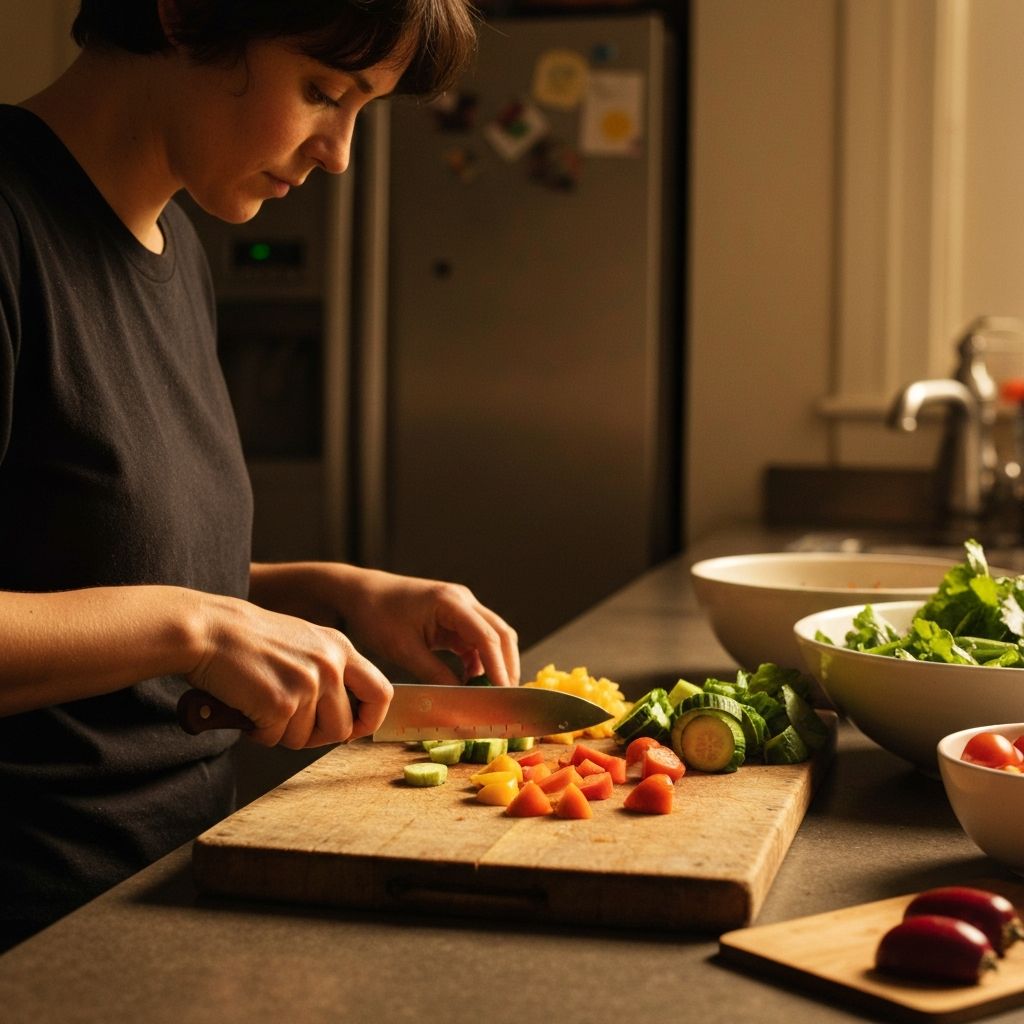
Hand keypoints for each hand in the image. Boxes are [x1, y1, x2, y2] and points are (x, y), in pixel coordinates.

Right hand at [187, 594, 392, 747]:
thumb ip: (328, 671)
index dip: (369, 720)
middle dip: (315, 736)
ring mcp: (308, 684)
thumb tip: (344, 719)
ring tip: (261, 706)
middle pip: (342, 728)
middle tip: (288, 724)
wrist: (210, 629)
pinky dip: (257, 732)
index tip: (353, 730)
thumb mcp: (304, 643)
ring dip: (281, 733)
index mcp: (340, 648)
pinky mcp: (281, 703)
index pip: (380, 693)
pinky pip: (274, 739)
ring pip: (306, 739)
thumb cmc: (249, 639)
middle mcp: (330, 665)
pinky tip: (246, 707)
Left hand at [341, 569, 519, 687]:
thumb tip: (460, 700)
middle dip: (506, 666)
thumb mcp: (404, 650)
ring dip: (496, 664)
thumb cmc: (377, 616)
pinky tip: (472, 682)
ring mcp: (461, 608)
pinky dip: (479, 662)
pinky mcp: (454, 618)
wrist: (360, 593)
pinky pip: (476, 641)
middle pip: (500, 634)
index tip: (503, 694)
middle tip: (506, 699)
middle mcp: (463, 601)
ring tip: (492, 695)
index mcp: (451, 602)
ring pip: (492, 637)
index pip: (487, 637)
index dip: (498, 667)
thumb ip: (435, 674)